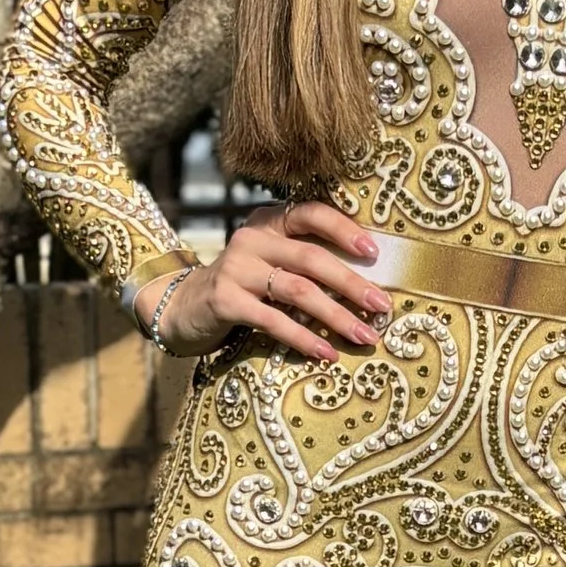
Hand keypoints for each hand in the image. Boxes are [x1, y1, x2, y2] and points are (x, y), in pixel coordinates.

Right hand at [135, 199, 390, 362]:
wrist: (183, 306)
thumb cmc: (244, 288)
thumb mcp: (272, 264)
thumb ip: (305, 264)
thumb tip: (367, 286)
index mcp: (270, 223)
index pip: (311, 213)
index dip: (344, 229)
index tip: (374, 251)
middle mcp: (253, 239)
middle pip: (312, 257)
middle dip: (352, 284)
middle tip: (382, 307)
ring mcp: (236, 268)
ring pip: (297, 290)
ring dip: (336, 316)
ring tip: (364, 336)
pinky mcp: (224, 300)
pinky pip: (272, 320)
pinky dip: (303, 339)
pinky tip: (326, 353)